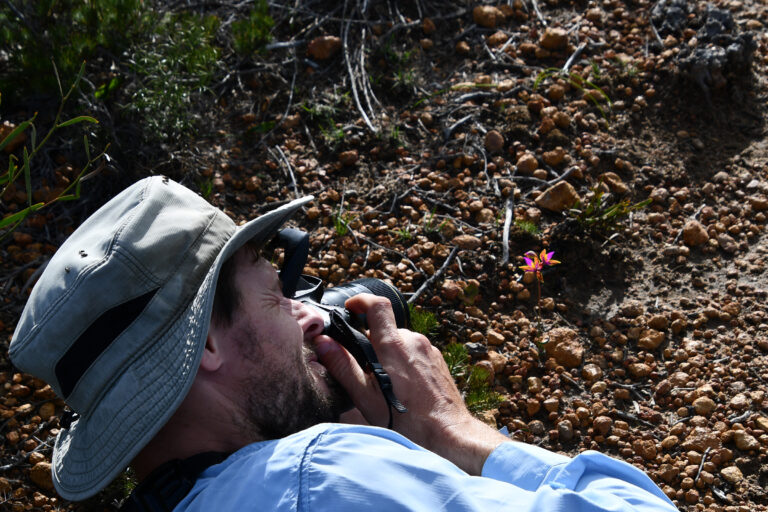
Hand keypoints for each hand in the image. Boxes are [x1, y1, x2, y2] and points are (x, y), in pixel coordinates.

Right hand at [314, 294, 508, 474]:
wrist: (448, 432)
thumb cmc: (406, 419)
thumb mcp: (365, 395)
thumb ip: (342, 365)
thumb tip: (323, 342)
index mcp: (392, 345)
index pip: (377, 305)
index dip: (361, 301)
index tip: (350, 308)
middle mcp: (413, 340)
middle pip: (385, 329)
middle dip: (371, 344)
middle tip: (364, 371)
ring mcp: (428, 349)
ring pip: (400, 342)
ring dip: (388, 355)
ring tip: (385, 384)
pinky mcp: (438, 360)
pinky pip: (414, 352)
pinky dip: (404, 362)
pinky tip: (403, 387)